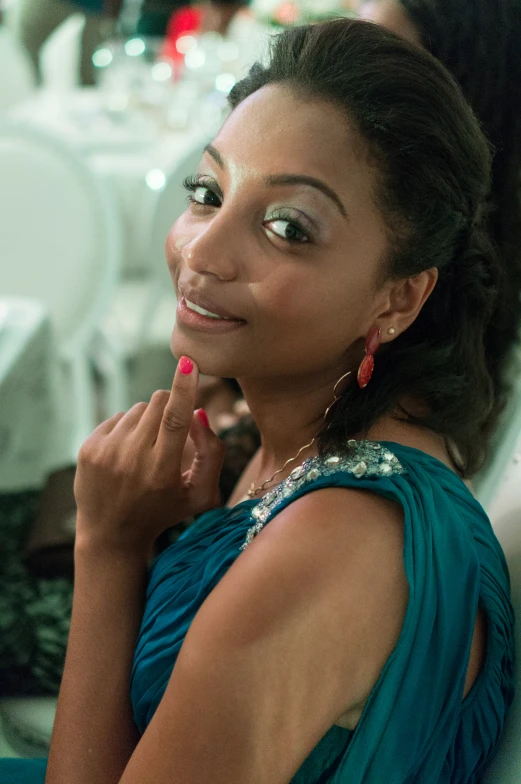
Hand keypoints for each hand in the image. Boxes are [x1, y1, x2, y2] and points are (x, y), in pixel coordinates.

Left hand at [74, 357, 224, 556]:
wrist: (111, 534)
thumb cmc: (165, 511)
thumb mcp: (201, 494)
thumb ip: (213, 454)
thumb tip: (198, 413)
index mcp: (163, 471)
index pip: (176, 419)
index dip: (184, 387)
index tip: (189, 362)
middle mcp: (132, 459)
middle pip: (159, 404)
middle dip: (171, 408)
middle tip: (170, 436)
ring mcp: (106, 452)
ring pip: (139, 409)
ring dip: (149, 422)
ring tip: (145, 453)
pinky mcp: (88, 448)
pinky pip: (117, 417)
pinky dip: (127, 430)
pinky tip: (126, 456)